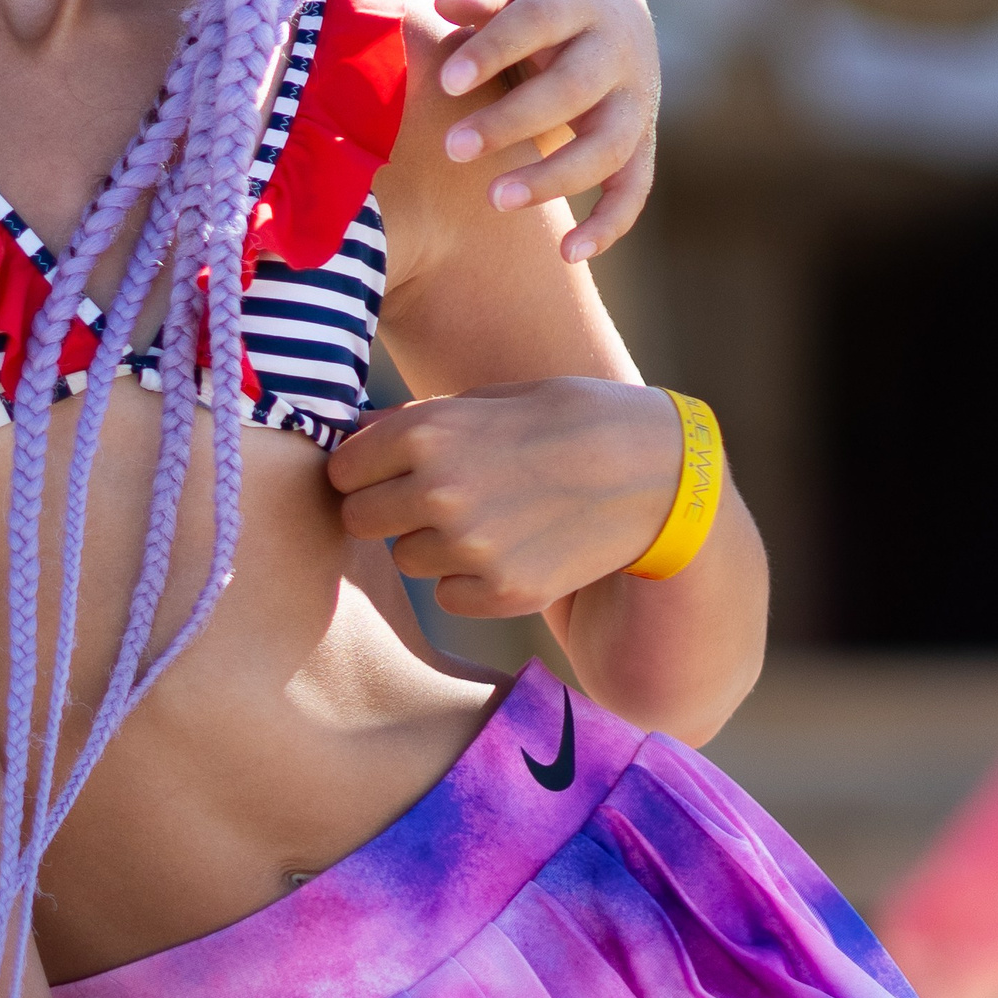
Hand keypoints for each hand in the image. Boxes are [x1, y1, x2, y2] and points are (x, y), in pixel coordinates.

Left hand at [327, 378, 680, 615]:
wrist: (656, 470)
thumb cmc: (566, 419)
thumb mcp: (483, 401)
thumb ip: (411, 425)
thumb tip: (349, 440)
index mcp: (424, 432)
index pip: (341, 469)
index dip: (362, 470)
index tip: (386, 469)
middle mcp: (437, 490)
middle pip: (359, 520)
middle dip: (384, 510)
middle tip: (426, 499)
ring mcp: (471, 546)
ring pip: (406, 559)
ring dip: (428, 544)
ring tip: (482, 518)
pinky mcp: (505, 591)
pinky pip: (449, 596)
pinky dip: (467, 580)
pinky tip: (507, 549)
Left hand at [433, 0, 658, 261]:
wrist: (613, 6)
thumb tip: (446, 7)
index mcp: (581, 0)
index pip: (539, 22)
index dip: (495, 50)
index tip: (448, 81)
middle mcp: (619, 52)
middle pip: (573, 90)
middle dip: (514, 121)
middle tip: (454, 148)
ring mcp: (637, 100)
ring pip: (608, 146)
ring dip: (555, 177)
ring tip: (494, 200)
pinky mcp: (642, 140)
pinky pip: (635, 187)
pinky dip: (609, 224)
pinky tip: (568, 254)